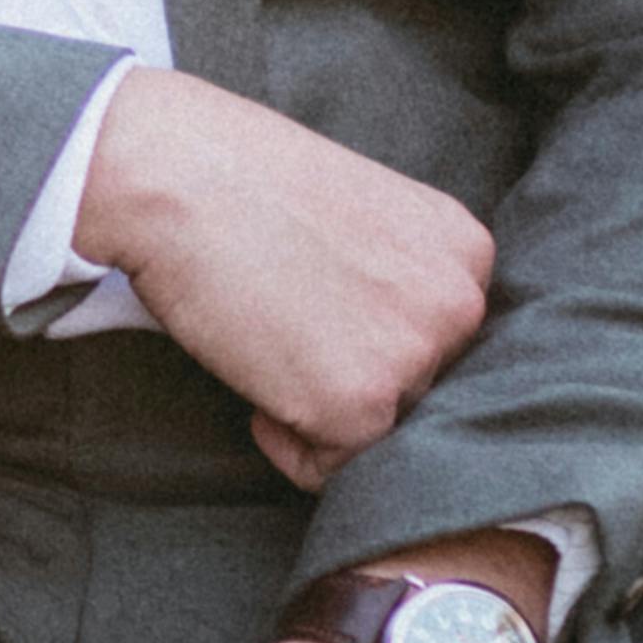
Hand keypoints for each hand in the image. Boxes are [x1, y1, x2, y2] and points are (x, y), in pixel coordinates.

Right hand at [64, 67, 495, 483]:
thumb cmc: (244, 179)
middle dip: (350, 375)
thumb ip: (396, 273)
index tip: (316, 315)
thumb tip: (378, 338)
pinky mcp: (360, 404)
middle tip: (283, 329)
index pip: (435, 336)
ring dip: (320, 409)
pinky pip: (330, 466)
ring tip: (267, 346)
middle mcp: (458, 304)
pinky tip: (254, 382)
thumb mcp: (363, 212)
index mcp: (465, 251)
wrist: (177, 175)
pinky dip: (286, 443)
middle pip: (416, 386)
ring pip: (378, 429)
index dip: (370, 337)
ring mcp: (414, 356)